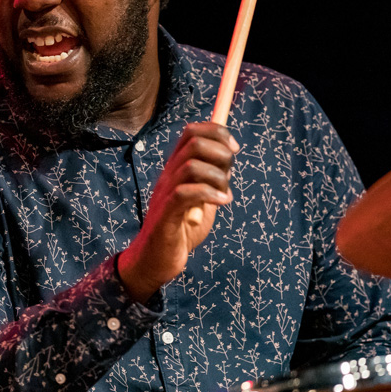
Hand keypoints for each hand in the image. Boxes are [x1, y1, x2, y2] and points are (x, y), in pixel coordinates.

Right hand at [118, 122, 238, 302]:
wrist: (156, 260)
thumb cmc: (180, 230)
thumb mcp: (202, 199)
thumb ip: (212, 179)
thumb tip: (229, 156)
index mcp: (176, 168)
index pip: (192, 132)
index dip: (216, 132)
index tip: (234, 148)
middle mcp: (168, 175)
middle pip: (194, 143)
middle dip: (221, 154)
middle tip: (229, 177)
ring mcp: (165, 194)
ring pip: (192, 166)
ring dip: (218, 177)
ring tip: (225, 195)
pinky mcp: (166, 215)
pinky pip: (186, 193)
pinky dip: (210, 194)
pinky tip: (221, 202)